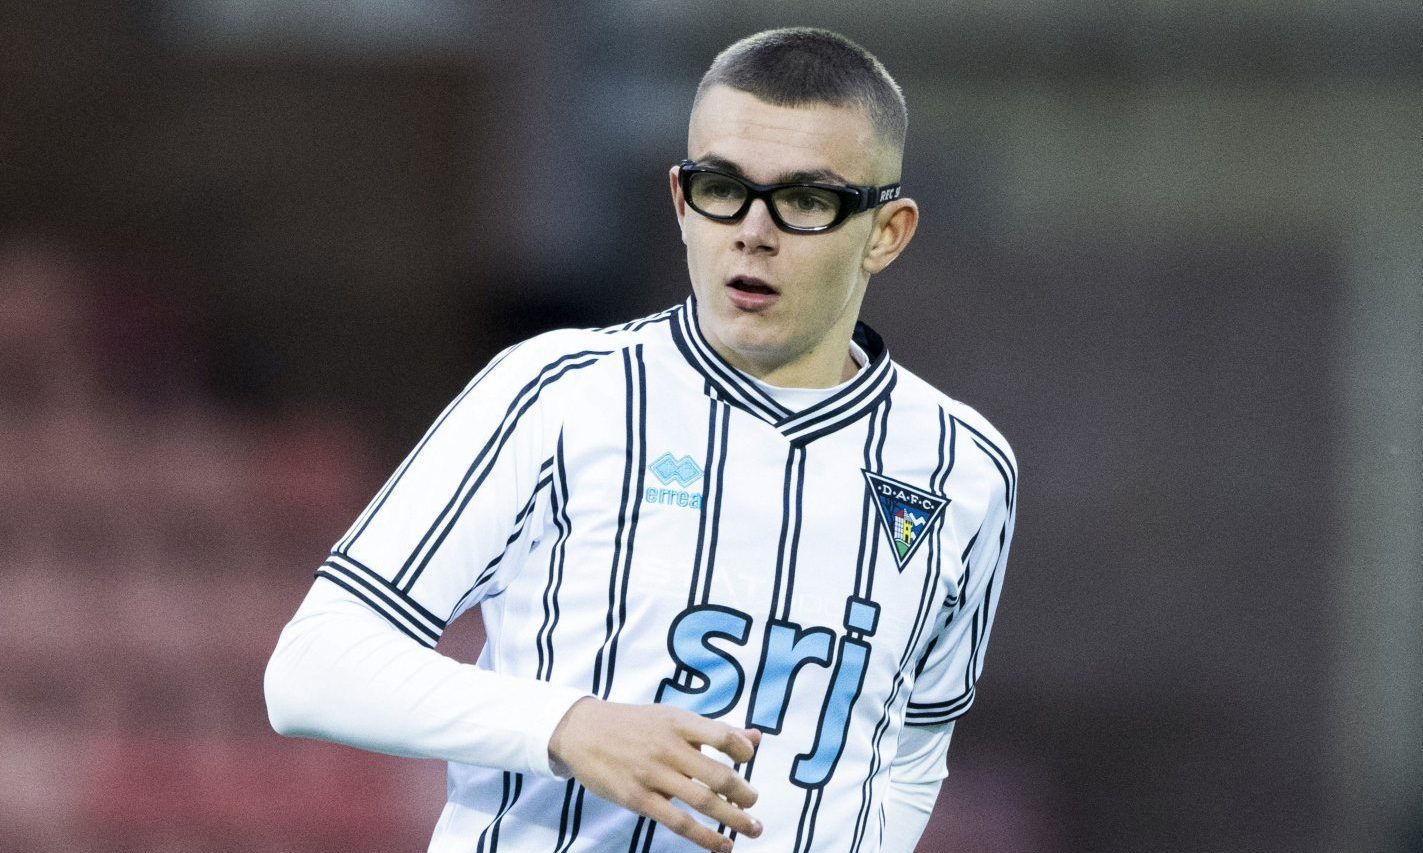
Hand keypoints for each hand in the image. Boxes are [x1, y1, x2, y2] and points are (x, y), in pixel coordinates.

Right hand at [548, 697, 762, 851]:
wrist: (582, 731)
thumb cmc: (635, 725)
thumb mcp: (673, 718)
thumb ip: (715, 730)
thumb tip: (756, 737)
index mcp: (678, 722)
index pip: (723, 736)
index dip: (743, 750)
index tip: (749, 759)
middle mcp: (667, 748)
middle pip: (718, 775)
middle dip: (744, 794)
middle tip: (754, 803)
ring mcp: (652, 775)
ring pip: (703, 801)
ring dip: (734, 819)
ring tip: (753, 828)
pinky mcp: (638, 799)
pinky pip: (679, 822)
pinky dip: (705, 837)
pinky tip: (724, 845)